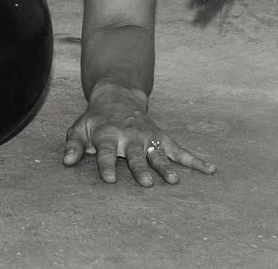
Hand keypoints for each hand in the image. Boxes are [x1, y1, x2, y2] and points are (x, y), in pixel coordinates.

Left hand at [59, 86, 214, 188]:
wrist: (117, 95)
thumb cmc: (96, 119)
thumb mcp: (79, 128)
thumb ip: (73, 145)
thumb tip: (66, 162)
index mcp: (108, 135)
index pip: (106, 152)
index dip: (106, 165)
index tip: (109, 180)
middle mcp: (130, 136)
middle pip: (135, 155)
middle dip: (140, 168)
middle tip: (146, 183)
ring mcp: (148, 137)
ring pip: (158, 153)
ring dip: (166, 167)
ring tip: (174, 181)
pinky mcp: (161, 137)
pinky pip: (180, 150)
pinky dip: (195, 160)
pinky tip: (211, 169)